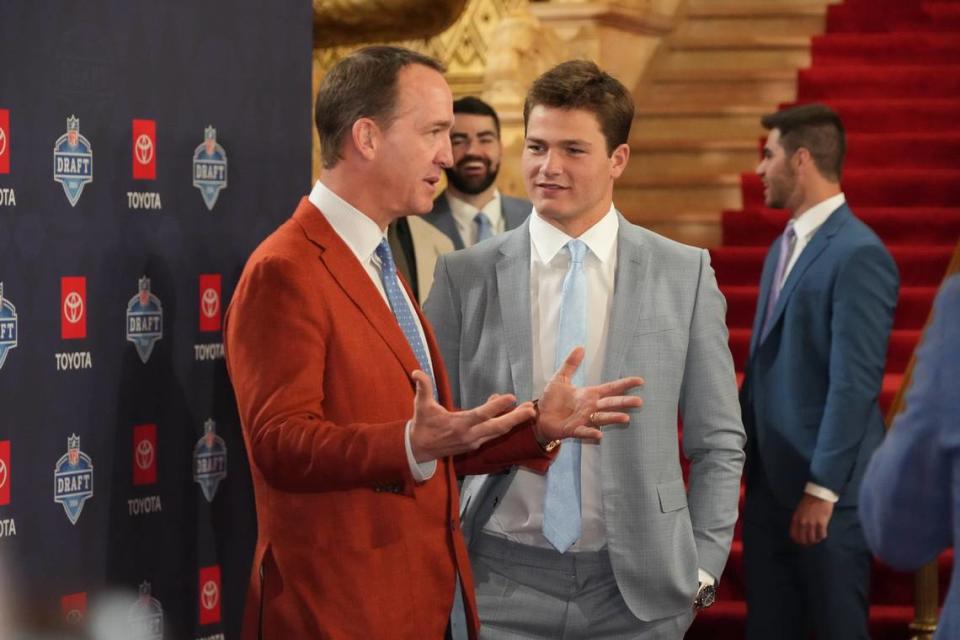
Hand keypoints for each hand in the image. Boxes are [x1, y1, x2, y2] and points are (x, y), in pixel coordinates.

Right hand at [408, 370, 536, 461]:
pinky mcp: (474, 445)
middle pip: (497, 427)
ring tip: (527, 412)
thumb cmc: (421, 425)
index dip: (497, 406)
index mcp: (458, 425)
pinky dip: (501, 424)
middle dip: (516, 418)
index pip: (481, 415)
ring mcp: (473, 442)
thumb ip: (423, 387)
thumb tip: (416, 372)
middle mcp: (469, 436)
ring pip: (498, 432)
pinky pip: (492, 434)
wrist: (418, 450)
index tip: (511, 397)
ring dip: (513, 422)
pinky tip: (507, 414)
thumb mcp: (421, 405)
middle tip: (531, 409)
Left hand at [535, 347, 643, 443]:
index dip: (625, 384)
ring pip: (601, 418)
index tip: (640, 381)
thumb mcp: (560, 378)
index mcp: (589, 394)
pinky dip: (591, 432)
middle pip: (610, 403)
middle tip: (639, 402)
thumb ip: (571, 364)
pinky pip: (584, 431)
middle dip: (624, 402)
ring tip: (626, 418)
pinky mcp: (573, 429)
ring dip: (613, 418)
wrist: (539, 415)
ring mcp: (583, 419)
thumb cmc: (552, 399)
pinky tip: (600, 435)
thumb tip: (580, 347)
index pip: (610, 388)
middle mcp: (590, 407)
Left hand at [790, 493, 834, 544]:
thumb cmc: (808, 501)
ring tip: (817, 539)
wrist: (818, 494)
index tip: (801, 543)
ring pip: (812, 539)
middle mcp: (803, 522)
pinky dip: (822, 537)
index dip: (798, 541)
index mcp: (796, 519)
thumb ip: (798, 519)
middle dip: (806, 543)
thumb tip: (799, 530)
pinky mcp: (821, 522)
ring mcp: (812, 523)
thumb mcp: (799, 510)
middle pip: (803, 539)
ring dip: (815, 541)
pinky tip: (822, 535)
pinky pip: (821, 535)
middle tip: (810, 543)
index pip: (794, 535)